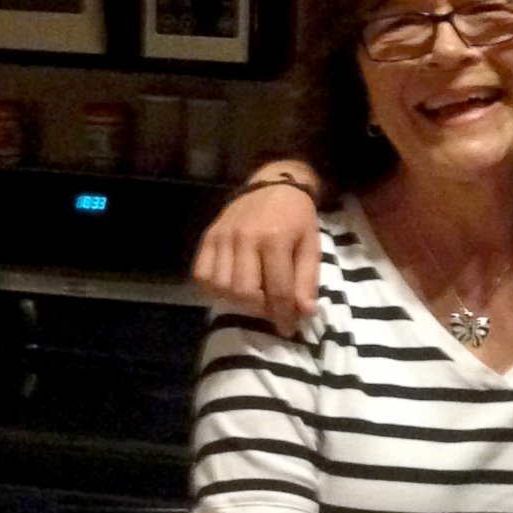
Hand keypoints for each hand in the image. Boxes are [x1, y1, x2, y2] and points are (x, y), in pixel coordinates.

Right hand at [192, 178, 322, 337]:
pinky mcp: (208, 237)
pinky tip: (231, 286)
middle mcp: (244, 238)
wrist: (272, 184)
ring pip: (220, 286)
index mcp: (275, 239)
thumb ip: (307, 280)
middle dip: (259, 309)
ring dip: (237, 300)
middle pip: (244, 292)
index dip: (283, 315)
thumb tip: (304, 313)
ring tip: (253, 297)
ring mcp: (223, 237)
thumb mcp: (311, 245)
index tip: (288, 328)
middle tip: (270, 309)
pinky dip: (214, 288)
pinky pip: (201, 274)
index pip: (277, 290)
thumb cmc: (296, 217)